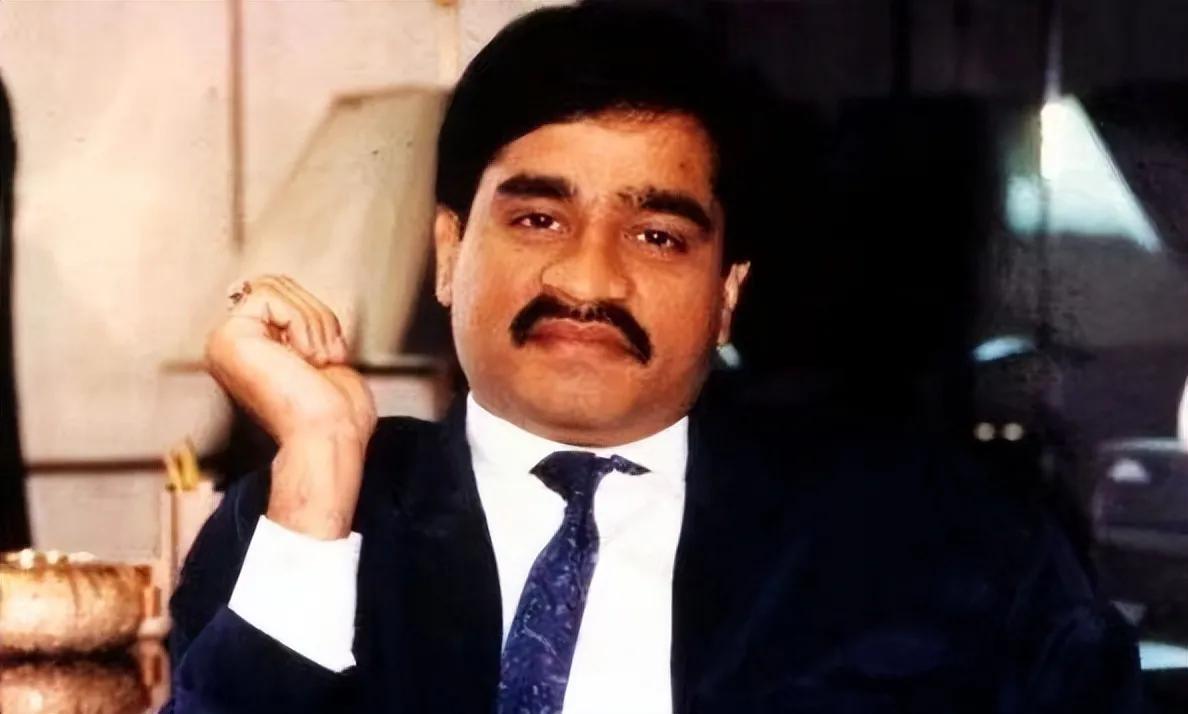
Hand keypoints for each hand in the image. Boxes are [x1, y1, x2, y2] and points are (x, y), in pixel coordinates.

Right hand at [205, 275, 376, 538]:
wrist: (331, 436)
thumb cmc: (336, 412)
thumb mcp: (321, 352)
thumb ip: (300, 321)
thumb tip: (289, 291)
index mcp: (250, 348)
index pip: (282, 291)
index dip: (317, 317)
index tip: (325, 360)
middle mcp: (230, 344)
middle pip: (279, 283)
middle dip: (317, 317)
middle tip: (322, 361)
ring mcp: (224, 340)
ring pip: (276, 287)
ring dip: (315, 324)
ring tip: (315, 364)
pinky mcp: (228, 337)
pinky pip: (270, 296)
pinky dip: (302, 325)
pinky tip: (303, 361)